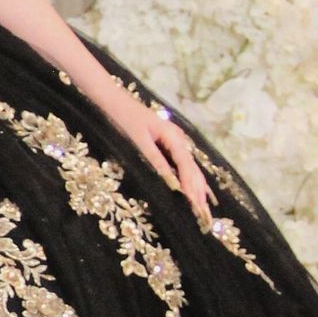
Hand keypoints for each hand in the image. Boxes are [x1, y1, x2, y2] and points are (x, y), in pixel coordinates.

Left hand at [92, 75, 215, 224]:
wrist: (113, 101)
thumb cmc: (123, 118)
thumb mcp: (138, 140)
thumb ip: (155, 160)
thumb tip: (171, 182)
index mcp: (173, 137)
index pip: (186, 167)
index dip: (192, 188)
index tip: (196, 206)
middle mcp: (178, 140)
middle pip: (193, 169)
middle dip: (199, 192)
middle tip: (205, 216)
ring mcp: (174, 142)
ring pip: (190, 168)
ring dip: (197, 188)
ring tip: (204, 209)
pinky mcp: (167, 144)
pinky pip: (182, 165)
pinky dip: (190, 179)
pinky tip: (196, 191)